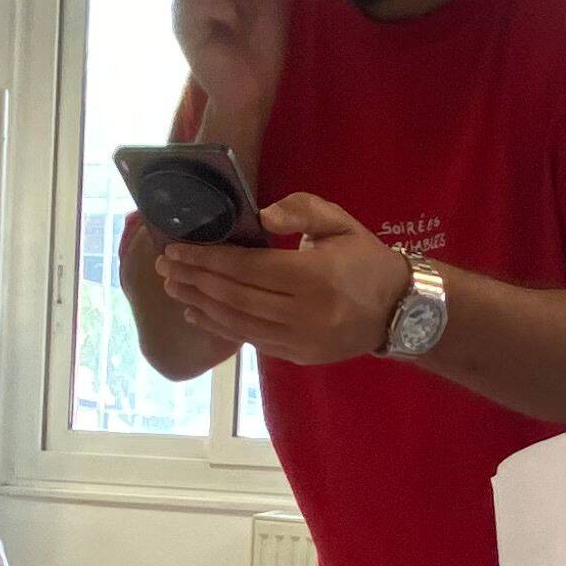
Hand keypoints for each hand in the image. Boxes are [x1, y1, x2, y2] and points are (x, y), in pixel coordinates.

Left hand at [151, 193, 415, 366]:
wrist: (400, 311)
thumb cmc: (366, 259)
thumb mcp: (341, 222)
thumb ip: (301, 211)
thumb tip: (260, 218)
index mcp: (315, 275)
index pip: (247, 267)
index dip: (208, 259)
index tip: (177, 249)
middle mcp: (305, 312)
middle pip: (235, 295)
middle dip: (194, 279)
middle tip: (164, 266)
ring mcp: (300, 339)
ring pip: (237, 322)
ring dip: (199, 303)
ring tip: (172, 287)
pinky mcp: (297, 355)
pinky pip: (250, 339)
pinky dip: (219, 325)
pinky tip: (197, 311)